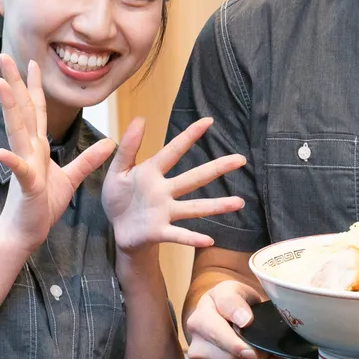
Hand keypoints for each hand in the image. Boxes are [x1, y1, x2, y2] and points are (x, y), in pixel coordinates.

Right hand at [0, 54, 116, 253]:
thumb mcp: (71, 178)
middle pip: (23, 110)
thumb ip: (89, 159)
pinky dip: (12, 161)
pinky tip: (2, 151)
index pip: (37, 110)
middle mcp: (28, 151)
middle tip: (3, 55)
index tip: (33, 61)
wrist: (26, 232)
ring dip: (10, 107)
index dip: (35, 86)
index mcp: (38, 148)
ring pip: (17, 131)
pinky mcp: (25, 186)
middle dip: (14, 82)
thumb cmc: (42, 205)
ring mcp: (24, 166)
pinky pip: (20, 171)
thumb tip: (111, 142)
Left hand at [102, 117, 245, 255]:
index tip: (208, 121)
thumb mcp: (118, 171)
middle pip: (195, 177)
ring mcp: (165, 212)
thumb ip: (128, 148)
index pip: (173, 151)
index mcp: (152, 173)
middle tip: (241, 159)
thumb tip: (140, 119)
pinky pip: (178, 235)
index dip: (189, 136)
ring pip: (194, 207)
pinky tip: (209, 239)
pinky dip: (192, 238)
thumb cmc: (120, 198)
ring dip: (217, 205)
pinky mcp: (159, 232)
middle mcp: (165, 191)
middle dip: (218, 168)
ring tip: (239, 203)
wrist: (117, 230)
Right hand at [185, 279, 281, 358]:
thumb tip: (244, 321)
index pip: (219, 338)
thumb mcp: (232, 290)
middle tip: (273, 348)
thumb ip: (234, 302)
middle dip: (259, 357)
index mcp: (198, 322)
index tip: (260, 346)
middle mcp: (197, 350)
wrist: (225, 318)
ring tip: (273, 356)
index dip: (241, 344)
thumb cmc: (231, 303)